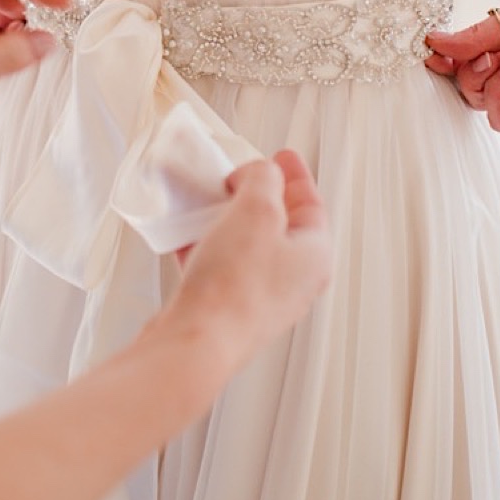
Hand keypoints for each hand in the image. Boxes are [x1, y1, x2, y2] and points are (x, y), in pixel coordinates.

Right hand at [153, 151, 331, 375]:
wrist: (196, 344)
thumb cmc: (233, 286)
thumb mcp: (256, 210)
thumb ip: (263, 180)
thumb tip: (259, 173)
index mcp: (315, 257)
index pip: (312, 204)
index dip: (295, 174)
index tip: (280, 155)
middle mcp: (293, 281)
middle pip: (280, 224)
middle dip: (257, 195)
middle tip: (238, 175)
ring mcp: (260, 298)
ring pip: (247, 245)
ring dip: (226, 218)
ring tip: (206, 200)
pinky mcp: (227, 310)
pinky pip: (220, 267)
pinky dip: (206, 246)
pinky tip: (185, 235)